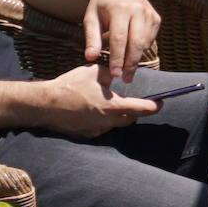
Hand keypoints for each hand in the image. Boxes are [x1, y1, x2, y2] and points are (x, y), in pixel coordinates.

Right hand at [35, 64, 159, 137]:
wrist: (46, 104)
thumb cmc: (71, 86)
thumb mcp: (95, 71)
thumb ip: (111, 74)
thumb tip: (117, 75)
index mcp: (114, 107)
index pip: (142, 109)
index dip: (154, 106)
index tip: (161, 102)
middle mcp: (109, 122)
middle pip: (130, 119)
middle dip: (135, 111)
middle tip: (134, 101)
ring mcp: (98, 131)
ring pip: (115, 124)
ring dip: (116, 115)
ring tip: (107, 102)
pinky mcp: (87, 135)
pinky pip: (100, 127)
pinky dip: (101, 119)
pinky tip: (91, 109)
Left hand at [82, 0, 160, 83]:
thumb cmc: (100, 5)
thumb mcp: (90, 18)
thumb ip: (91, 38)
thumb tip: (90, 58)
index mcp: (119, 9)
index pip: (120, 39)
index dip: (118, 58)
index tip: (115, 74)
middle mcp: (137, 9)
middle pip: (136, 43)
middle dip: (130, 63)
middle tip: (125, 79)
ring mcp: (149, 13)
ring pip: (145, 43)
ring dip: (137, 59)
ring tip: (128, 72)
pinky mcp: (156, 17)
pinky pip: (150, 39)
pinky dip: (142, 49)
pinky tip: (133, 55)